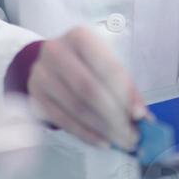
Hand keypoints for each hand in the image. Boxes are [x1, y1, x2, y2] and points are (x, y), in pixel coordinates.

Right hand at [27, 26, 152, 149]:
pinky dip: (85, 134)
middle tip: (131, 137)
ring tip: (120, 141)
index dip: (124, 93)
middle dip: (113, 117)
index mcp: (80, 37)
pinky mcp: (36, 95)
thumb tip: (142, 116)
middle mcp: (57, 51)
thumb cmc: (85, 61)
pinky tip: (102, 142)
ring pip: (76, 108)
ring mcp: (42, 73)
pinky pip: (62, 120)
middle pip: (89, 89)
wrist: (51, 61)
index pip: (106, 67)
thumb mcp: (105, 62)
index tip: (140, 116)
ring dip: (102, 129)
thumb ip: (124, 87)